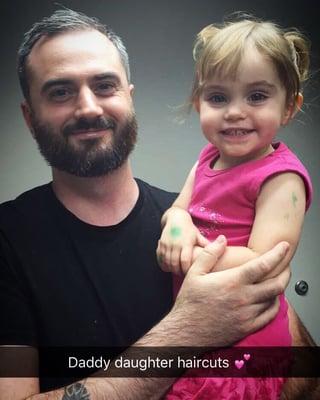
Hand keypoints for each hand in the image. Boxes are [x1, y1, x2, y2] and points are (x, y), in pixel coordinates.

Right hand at [157, 207, 208, 273]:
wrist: (176, 218)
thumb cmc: (189, 229)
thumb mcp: (198, 235)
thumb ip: (205, 244)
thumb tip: (220, 249)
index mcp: (186, 242)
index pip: (185, 260)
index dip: (187, 269)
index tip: (190, 273)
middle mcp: (175, 244)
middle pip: (174, 263)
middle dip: (178, 271)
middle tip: (184, 275)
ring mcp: (166, 244)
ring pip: (166, 262)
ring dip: (171, 269)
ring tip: (177, 272)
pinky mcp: (160, 244)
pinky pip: (160, 258)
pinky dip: (163, 264)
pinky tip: (169, 267)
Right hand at [171, 236, 289, 346]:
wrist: (186, 332)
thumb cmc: (190, 301)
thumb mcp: (194, 273)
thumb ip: (210, 254)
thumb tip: (222, 239)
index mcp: (232, 282)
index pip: (262, 265)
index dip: (277, 254)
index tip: (284, 246)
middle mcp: (243, 298)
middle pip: (276, 283)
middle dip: (285, 272)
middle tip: (286, 265)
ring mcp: (247, 314)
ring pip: (274, 299)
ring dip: (279, 288)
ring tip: (277, 280)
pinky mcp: (247, 327)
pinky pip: (269, 315)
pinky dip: (274, 305)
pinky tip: (270, 299)